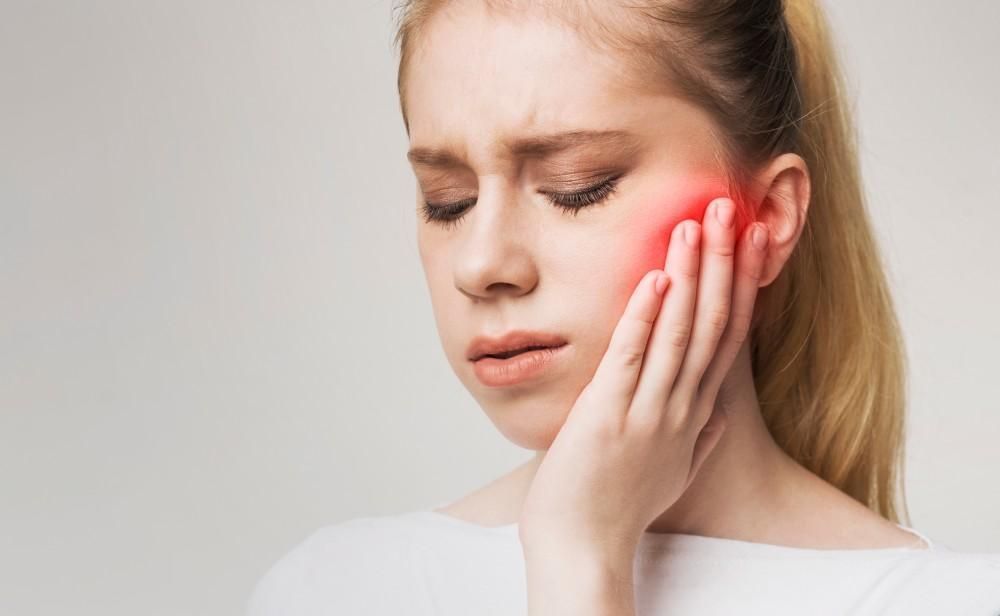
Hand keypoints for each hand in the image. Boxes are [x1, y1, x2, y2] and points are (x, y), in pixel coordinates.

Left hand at [518, 197, 768, 559]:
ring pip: (680, 333)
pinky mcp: (610, 417)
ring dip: (690, 275)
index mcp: (694, 415)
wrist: (583, 548)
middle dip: (723, 262)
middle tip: (730, 206)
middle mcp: (681, 408)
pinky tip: (654, 279)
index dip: (743, 285)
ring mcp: (648, 412)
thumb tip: (714, 418)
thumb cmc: (618, 507)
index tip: (754, 240)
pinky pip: (632, 359)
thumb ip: (696, 440)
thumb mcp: (670, 472)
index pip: (730, 338)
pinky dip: (644, 317)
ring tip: (696, 223)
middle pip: (714, 324)